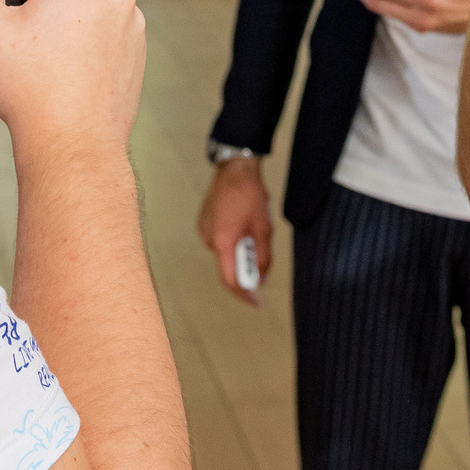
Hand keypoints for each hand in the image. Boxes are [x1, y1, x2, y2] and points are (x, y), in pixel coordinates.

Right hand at [197, 156, 273, 305]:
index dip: (244, 293)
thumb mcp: (264, 229)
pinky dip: (233, 243)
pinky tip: (244, 227)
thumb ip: (264, 257)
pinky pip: (220, 242)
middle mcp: (209, 240)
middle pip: (227, 268)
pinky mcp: (205, 223)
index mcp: (223, 242)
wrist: (235, 168)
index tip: (256, 301)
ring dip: (241, 254)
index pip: (231, 280)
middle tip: (263, 264)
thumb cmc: (250, 195)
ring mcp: (204, 231)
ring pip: (225, 255)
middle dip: (246, 270)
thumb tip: (262, 278)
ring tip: (255, 234)